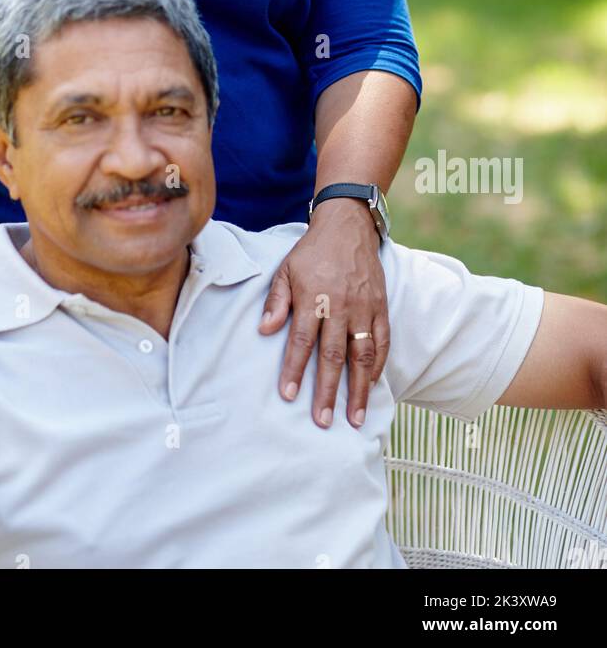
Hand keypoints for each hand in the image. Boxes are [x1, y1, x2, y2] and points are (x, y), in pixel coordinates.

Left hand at [259, 198, 389, 427]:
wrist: (347, 226)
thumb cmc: (312, 251)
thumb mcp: (286, 269)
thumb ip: (276, 301)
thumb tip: (264, 330)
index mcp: (313, 297)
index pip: (302, 340)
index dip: (295, 368)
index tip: (289, 395)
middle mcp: (341, 305)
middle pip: (333, 355)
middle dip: (328, 390)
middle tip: (323, 421)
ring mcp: (364, 307)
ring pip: (362, 355)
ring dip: (359, 389)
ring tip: (355, 417)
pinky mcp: (381, 306)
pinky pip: (382, 341)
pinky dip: (378, 365)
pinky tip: (372, 386)